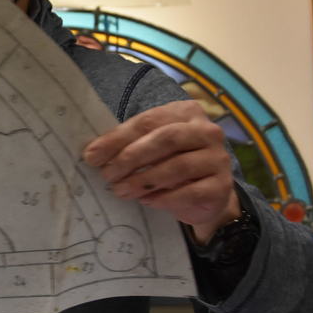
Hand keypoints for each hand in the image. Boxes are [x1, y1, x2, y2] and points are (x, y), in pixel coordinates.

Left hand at [82, 100, 240, 242]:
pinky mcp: (221, 186)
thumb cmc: (172, 164)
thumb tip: (92, 153)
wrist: (206, 195)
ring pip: (177, 166)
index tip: (92, 155)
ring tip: (121, 190)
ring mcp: (217, 158)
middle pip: (165, 139)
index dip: (117, 138)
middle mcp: (206, 131)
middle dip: (131, 157)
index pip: (148, 121)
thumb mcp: (150, 148)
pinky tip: (145, 200)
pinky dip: (163, 197)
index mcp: (186, 112)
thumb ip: (128, 145)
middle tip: (107, 175)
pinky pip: (189, 191)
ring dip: (143, 180)